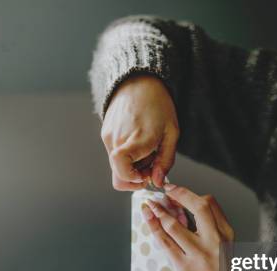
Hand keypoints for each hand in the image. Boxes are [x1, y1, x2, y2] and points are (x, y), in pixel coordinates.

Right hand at [101, 75, 178, 190]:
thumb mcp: (171, 133)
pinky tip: (137, 141)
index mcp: (138, 139)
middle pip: (119, 175)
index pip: (122, 172)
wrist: (138, 81)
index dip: (133, 180)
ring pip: (116, 165)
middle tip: (150, 164)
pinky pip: (113, 154)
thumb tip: (157, 182)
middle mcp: (118, 140)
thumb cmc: (158, 105)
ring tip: (145, 149)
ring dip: (131, 165)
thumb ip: (165, 161)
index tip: (146, 176)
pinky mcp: (105, 133)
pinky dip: (125, 155)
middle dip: (135, 177)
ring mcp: (108, 136)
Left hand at [141, 185, 234, 270]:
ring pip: (175, 225)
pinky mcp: (184, 267)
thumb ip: (208, 228)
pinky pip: (165, 242)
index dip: (189, 194)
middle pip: (198, 207)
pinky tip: (148, 218)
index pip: (209, 204)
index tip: (175, 190)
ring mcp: (199, 254)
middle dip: (179, 194)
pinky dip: (154, 227)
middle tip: (164, 188)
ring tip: (148, 205)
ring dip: (159, 212)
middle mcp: (215, 241)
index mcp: (226, 233)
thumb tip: (183, 209)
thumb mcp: (224, 248)